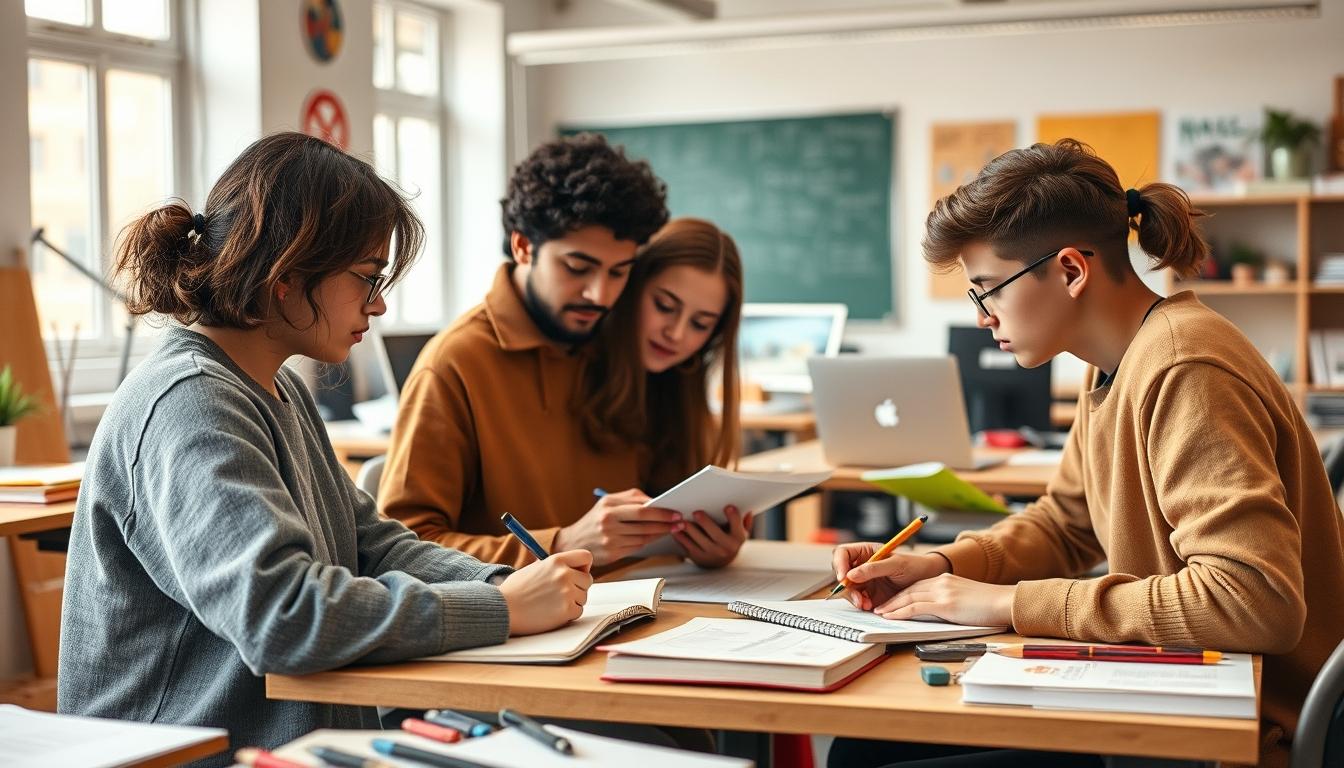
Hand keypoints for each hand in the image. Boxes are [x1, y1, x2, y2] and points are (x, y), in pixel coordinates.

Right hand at [498, 549, 593, 635]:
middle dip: (578, 587)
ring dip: (572, 602)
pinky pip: (578, 611)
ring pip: (583, 597)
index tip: (577, 573)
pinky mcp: (567, 610)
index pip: (585, 557)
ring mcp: (567, 592)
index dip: (583, 566)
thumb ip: (554, 567)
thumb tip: (573, 568)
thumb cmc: (515, 590)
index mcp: (556, 560)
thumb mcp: (535, 569)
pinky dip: (568, 614)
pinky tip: (552, 613)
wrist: (503, 609)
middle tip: (563, 593)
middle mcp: (564, 574)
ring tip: (552, 603)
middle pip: (587, 579)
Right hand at [553, 488, 682, 565]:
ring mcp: (610, 539)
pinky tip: (656, 537)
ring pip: (643, 536)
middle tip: (680, 522)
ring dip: (660, 533)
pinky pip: (637, 547)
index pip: (642, 508)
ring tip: (672, 529)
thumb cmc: (595, 520)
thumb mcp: (607, 503)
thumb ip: (631, 499)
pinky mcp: (612, 553)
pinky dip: (649, 542)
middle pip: (645, 522)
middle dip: (665, 522)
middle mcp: (608, 521)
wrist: (572, 543)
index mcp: (608, 505)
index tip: (676, 511)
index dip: (662, 511)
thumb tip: (656, 501)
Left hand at [674, 506, 753, 568]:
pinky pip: (688, 547)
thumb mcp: (741, 532)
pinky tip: (676, 529)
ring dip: (690, 530)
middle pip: (715, 534)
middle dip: (706, 523)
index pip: (737, 526)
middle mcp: (726, 548)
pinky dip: (681, 538)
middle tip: (697, 512)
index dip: (734, 517)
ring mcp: (711, 554)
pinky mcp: (698, 557)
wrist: (722, 563)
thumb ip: (744, 521)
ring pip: (699, 541)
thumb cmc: (730, 540)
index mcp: (738, 538)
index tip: (729, 507)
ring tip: (682, 520)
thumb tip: (748, 510)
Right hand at [831, 543, 948, 611]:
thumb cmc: (913, 565)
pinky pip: (857, 600)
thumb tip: (851, 574)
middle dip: (846, 585)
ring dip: (853, 597)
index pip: (843, 553)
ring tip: (865, 603)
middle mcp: (861, 566)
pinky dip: (860, 604)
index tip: (843, 576)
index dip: (839, 563)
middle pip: (841, 573)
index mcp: (865, 552)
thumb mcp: (895, 564)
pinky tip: (869, 606)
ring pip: (847, 589)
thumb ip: (873, 568)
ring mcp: (864, 581)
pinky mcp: (868, 595)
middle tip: (855, 594)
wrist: (926, 581)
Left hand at [872, 573, 1015, 627]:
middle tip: (878, 608)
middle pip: (908, 590)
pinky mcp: (945, 604)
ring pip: (908, 597)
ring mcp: (942, 592)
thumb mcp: (964, 597)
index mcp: (945, 579)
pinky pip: (915, 607)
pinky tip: (891, 617)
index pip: (916, 586)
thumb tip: (936, 610)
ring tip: (880, 613)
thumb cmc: (990, 605)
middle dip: (891, 600)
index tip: (889, 602)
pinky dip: (900, 612)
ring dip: (891, 606)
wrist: (1006, 602)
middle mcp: (941, 582)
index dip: (900, 594)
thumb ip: (948, 600)